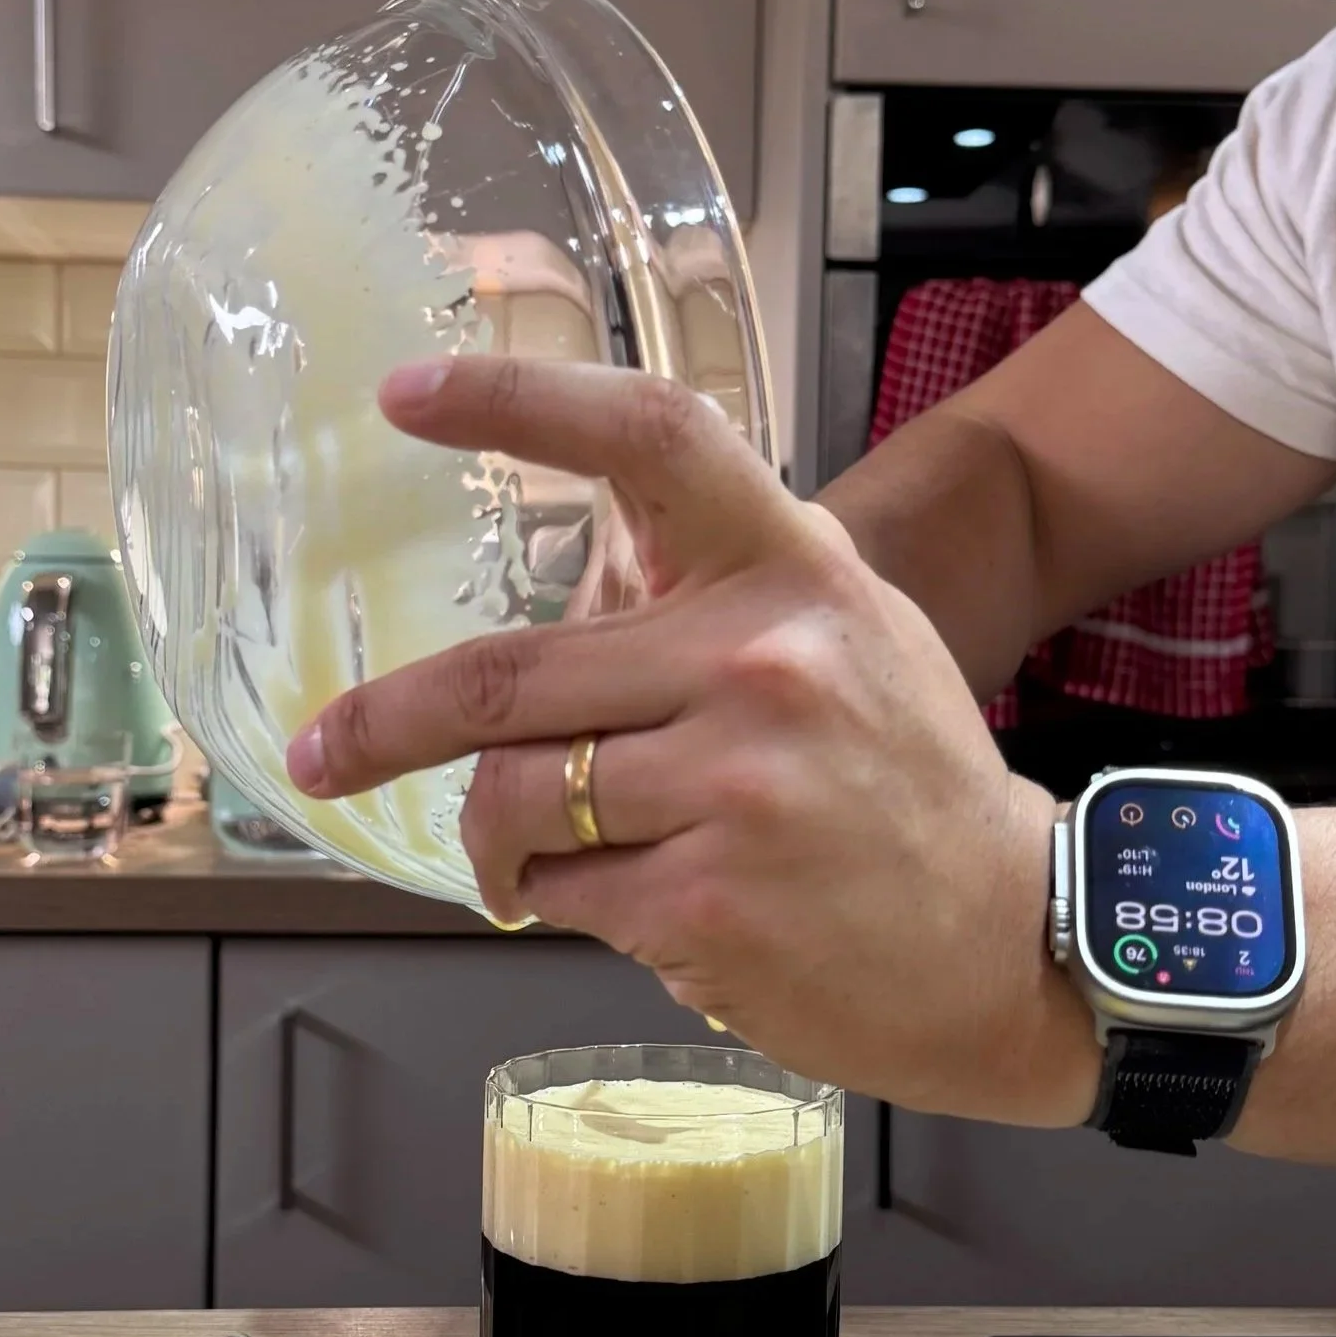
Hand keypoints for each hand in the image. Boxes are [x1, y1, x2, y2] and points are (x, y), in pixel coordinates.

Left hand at [285, 356, 1098, 1125]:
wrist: (1012, 943)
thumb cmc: (906, 785)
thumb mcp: (846, 640)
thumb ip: (720, 595)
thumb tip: (580, 573)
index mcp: (794, 572)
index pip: (651, 440)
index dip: (518, 403)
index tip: (405, 393)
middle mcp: (763, 660)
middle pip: (509, 673)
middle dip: (387, 723)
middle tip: (324, 748)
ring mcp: (735, 784)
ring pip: (516, 797)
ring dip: (495, 841)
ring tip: (524, 865)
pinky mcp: (706, 900)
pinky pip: (556, 890)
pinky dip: (552, 902)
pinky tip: (624, 903)